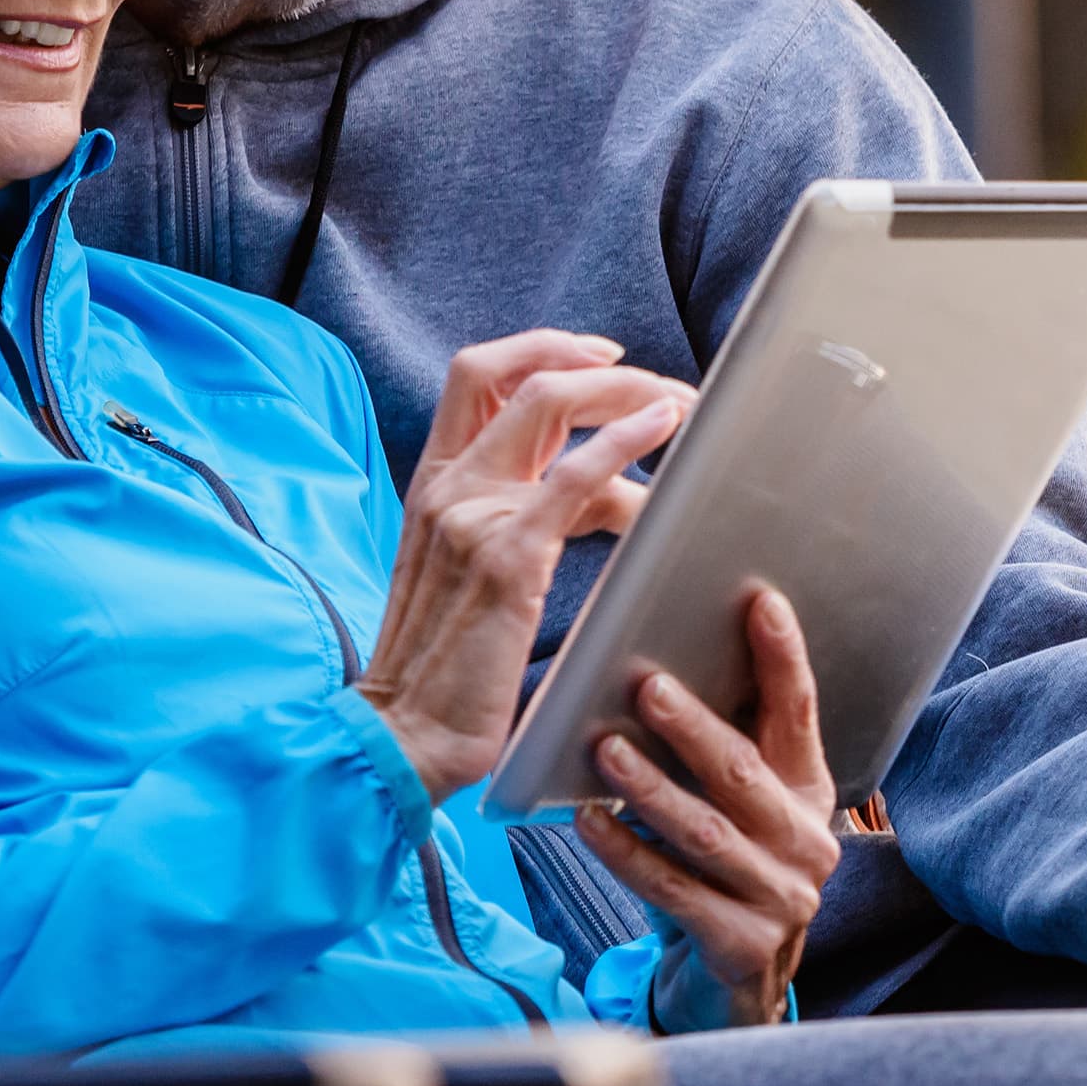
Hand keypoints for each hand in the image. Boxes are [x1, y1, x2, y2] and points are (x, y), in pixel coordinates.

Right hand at [361, 332, 693, 800]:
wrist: (405, 736)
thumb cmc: (448, 668)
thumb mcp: (471, 570)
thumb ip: (522, 516)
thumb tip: (608, 490)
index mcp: (432, 484)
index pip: (477, 375)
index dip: (542, 349)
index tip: (602, 358)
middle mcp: (446, 485)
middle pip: (520, 375)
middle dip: (598, 365)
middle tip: (660, 384)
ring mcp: (471, 514)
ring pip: (550, 404)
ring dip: (625, 393)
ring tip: (681, 407)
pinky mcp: (507, 556)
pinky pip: (575, 475)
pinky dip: (625, 438)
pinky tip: (664, 428)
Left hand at [578, 591, 839, 1033]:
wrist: (737, 985)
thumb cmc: (723, 868)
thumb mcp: (736, 805)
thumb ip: (721, 745)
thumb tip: (657, 665)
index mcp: (808, 792)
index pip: (799, 712)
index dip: (783, 657)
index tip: (760, 600)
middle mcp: (806, 842)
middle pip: (744, 773)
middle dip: (694, 728)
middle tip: (646, 686)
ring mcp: (781, 899)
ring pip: (705, 833)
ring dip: (651, 789)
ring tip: (604, 750)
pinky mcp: (742, 946)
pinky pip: (674, 891)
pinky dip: (627, 854)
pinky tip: (588, 822)